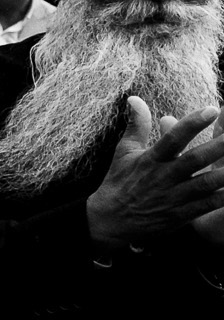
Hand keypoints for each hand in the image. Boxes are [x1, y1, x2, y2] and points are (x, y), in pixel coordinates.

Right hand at [85, 99, 223, 248]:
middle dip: (219, 147)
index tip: (212, 109)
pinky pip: (205, 206)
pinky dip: (221, 198)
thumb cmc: (118, 182)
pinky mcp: (179, 215)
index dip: (192, 123)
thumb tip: (134, 98)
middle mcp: (162, 177)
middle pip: (194, 160)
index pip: (172, 138)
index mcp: (150, 159)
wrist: (108, 221)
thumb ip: (136, 124)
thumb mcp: (124, 152)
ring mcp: (172, 198)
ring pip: (205, 184)